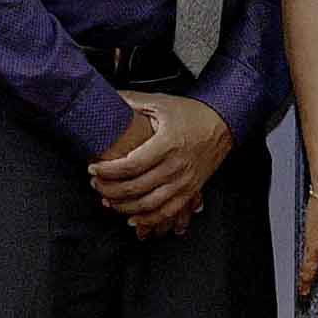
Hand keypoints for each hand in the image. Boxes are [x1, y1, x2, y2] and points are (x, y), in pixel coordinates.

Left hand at [84, 93, 232, 235]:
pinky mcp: (190, 191)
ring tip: (108, 200)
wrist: (223, 123)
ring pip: (149, 204)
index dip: (108, 170)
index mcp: (167, 143)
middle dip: (109, 189)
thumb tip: (107, 97)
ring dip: (124, 207)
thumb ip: (132, 102)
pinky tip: (133, 218)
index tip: (94, 168)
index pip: (131, 164)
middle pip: (136, 187)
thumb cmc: (192, 113)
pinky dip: (148, 219)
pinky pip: (167, 213)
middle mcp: (176, 165)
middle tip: (96, 184)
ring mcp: (184, 181)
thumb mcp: (160, 102)